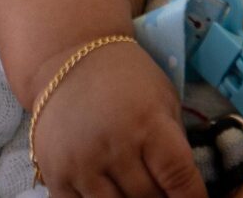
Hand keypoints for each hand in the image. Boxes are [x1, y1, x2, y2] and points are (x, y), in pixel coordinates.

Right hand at [30, 40, 208, 197]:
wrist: (66, 57)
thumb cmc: (125, 77)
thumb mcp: (163, 98)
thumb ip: (176, 143)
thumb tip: (187, 189)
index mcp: (147, 122)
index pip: (178, 177)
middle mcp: (113, 145)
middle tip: (164, 191)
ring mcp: (81, 164)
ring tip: (137, 190)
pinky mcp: (55, 175)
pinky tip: (109, 192)